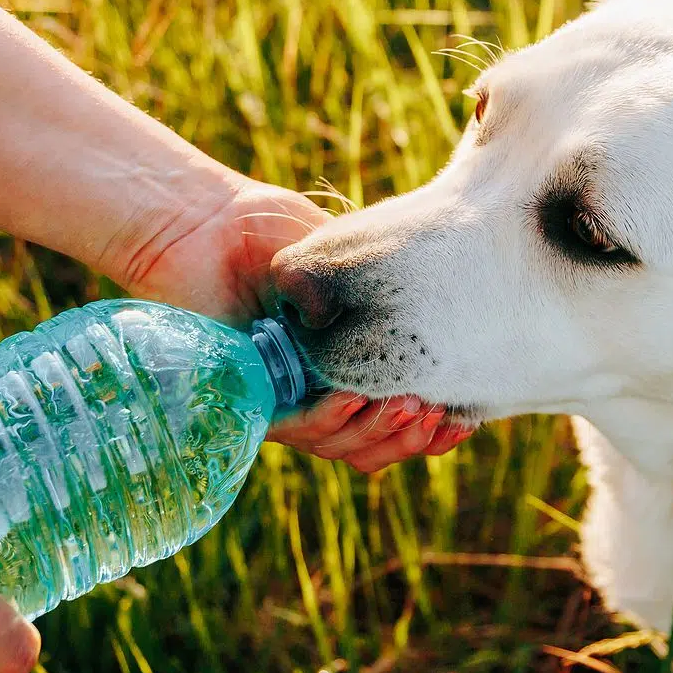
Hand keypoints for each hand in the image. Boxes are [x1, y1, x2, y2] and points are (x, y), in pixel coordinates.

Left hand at [123, 177, 474, 471]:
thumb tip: (446, 337)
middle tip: (438, 413)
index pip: (398, 421)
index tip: (464, 417)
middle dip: (411, 438)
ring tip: (406, 405)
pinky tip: (354, 395)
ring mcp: (286, 400)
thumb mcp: (354, 260)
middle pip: (374, 447)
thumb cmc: (274, 233)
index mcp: (350, 368)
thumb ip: (391, 298)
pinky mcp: (249, 400)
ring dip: (378, 432)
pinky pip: (297, 429)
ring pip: (340, 447)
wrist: (208, 225)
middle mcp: (320, 392)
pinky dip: (330, 418)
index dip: (433, 432)